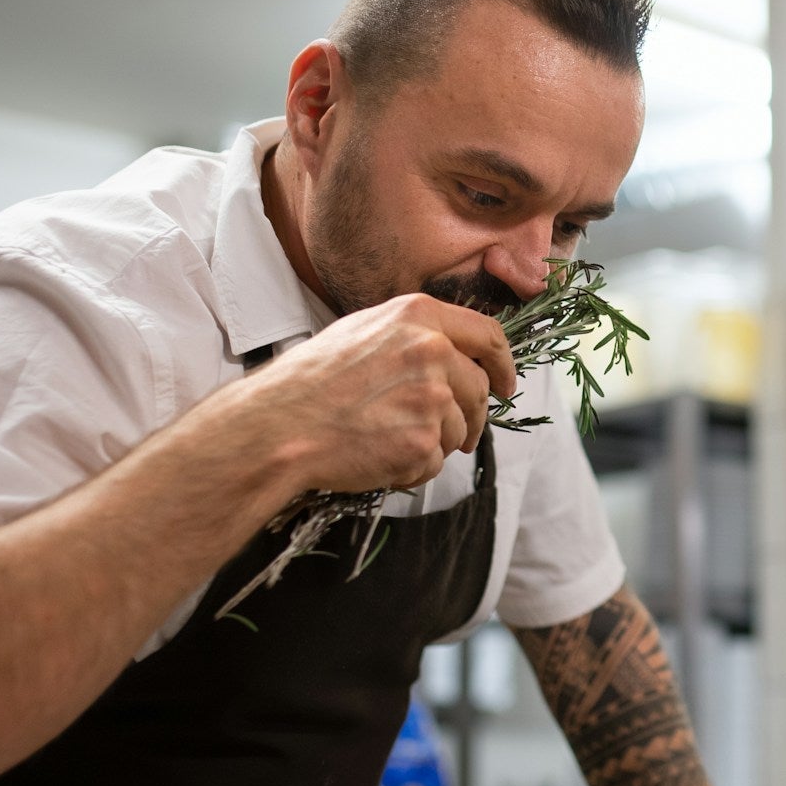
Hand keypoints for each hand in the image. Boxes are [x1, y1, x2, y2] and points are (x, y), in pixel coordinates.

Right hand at [243, 293, 516, 492]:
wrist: (281, 425)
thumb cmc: (311, 382)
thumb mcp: (363, 332)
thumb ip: (412, 336)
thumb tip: (449, 354)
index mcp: (419, 317)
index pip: (489, 337)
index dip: (503, 364)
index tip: (504, 383)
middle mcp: (432, 351)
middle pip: (478, 390)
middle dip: (471, 416)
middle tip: (449, 433)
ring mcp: (431, 398)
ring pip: (459, 431)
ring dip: (434, 444)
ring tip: (387, 440)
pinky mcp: (423, 442)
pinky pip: (434, 464)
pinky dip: (412, 469)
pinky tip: (377, 457)